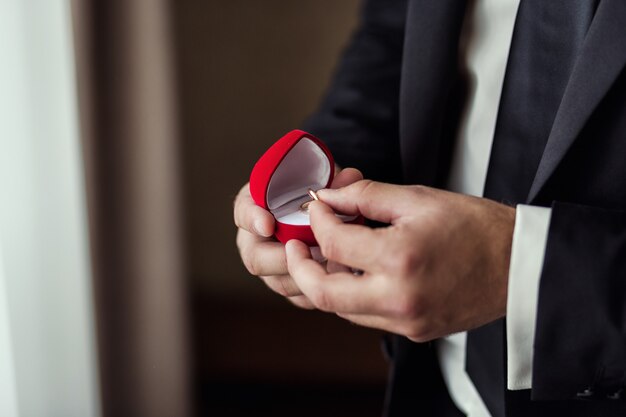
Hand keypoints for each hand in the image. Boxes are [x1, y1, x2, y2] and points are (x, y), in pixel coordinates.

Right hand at [234, 167, 363, 308]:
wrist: (330, 213)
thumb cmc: (320, 190)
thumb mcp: (325, 177)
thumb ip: (335, 179)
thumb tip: (350, 178)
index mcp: (257, 204)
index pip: (244, 210)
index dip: (253, 219)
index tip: (268, 224)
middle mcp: (257, 238)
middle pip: (255, 257)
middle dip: (281, 259)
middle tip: (304, 253)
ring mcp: (272, 265)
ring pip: (278, 282)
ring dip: (304, 277)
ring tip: (329, 264)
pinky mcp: (291, 284)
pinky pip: (298, 297)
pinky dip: (317, 292)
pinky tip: (336, 280)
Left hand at [285, 180, 515, 340]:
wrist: (519, 266)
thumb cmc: (475, 226)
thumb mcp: (418, 198)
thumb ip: (366, 196)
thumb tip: (328, 197)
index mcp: (400, 258)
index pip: (333, 243)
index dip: (317, 221)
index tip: (317, 207)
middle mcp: (398, 298)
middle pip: (322, 293)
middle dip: (300, 268)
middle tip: (296, 246)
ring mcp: (406, 321)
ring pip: (342, 309)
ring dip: (326, 281)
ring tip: (330, 254)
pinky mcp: (414, 331)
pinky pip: (367, 317)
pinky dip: (353, 295)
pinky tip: (359, 272)